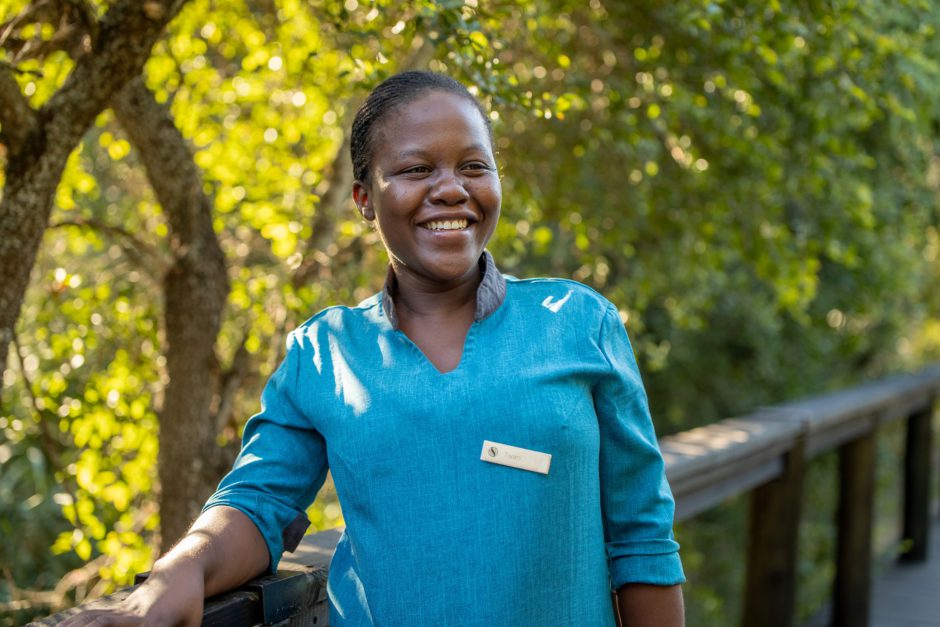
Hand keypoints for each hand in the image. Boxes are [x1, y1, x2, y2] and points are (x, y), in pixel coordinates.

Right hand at [59, 562, 204, 626]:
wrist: (181, 569)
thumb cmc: (190, 602)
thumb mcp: (192, 621)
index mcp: (158, 619)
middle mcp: (137, 615)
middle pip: (107, 624)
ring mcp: (126, 610)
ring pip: (95, 619)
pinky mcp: (119, 607)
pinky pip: (94, 615)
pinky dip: (75, 622)